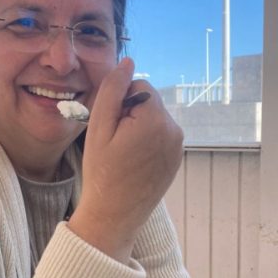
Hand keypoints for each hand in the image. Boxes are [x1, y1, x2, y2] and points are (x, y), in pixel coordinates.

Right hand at [69, 57, 182, 261]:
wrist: (114, 215)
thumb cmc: (101, 173)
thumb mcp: (98, 129)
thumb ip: (113, 91)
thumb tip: (128, 62)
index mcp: (155, 119)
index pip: (139, 87)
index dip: (119, 103)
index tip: (109, 129)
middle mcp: (174, 129)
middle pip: (149, 102)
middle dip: (130, 115)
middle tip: (113, 144)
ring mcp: (178, 145)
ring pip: (154, 119)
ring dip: (138, 128)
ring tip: (122, 155)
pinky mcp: (177, 157)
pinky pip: (160, 136)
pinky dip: (146, 142)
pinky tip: (133, 163)